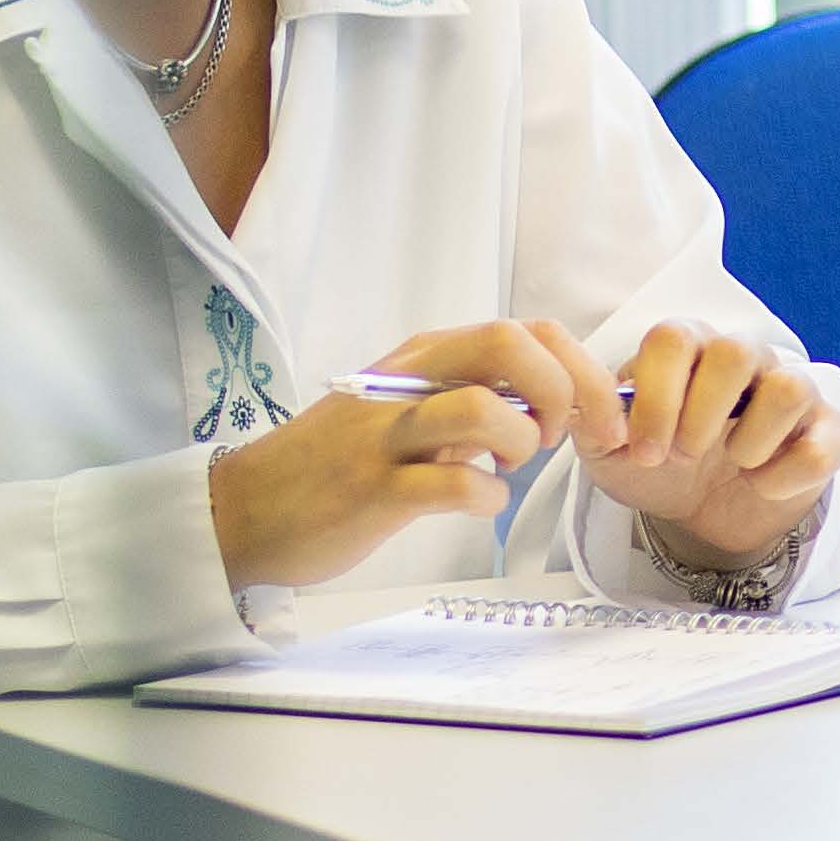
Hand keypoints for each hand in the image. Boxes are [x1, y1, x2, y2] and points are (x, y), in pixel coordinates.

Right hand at [207, 319, 586, 590]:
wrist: (246, 509)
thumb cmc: (338, 462)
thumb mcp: (408, 408)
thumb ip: (471, 395)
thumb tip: (555, 401)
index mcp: (426, 356)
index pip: (528, 331)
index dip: (580, 370)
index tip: (593, 418)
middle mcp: (408, 380)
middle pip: (512, 345)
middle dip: (564, 392)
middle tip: (559, 439)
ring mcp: (386, 434)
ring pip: (482, 409)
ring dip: (520, 442)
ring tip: (508, 468)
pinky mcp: (372, 491)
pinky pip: (453, 485)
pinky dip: (486, 499)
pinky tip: (478, 505)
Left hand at [581, 322, 839, 579]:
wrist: (697, 510)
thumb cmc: (654, 464)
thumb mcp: (604, 446)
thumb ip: (587, 410)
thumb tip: (579, 382)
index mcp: (689, 347)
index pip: (674, 337)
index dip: (657, 397)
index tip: (645, 450)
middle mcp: (745, 357)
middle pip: (735, 352)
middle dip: (701, 418)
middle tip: (683, 456)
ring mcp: (792, 390)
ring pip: (789, 387)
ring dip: (750, 441)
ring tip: (732, 463)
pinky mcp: (825, 432)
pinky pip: (823, 444)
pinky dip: (785, 476)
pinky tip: (761, 484)